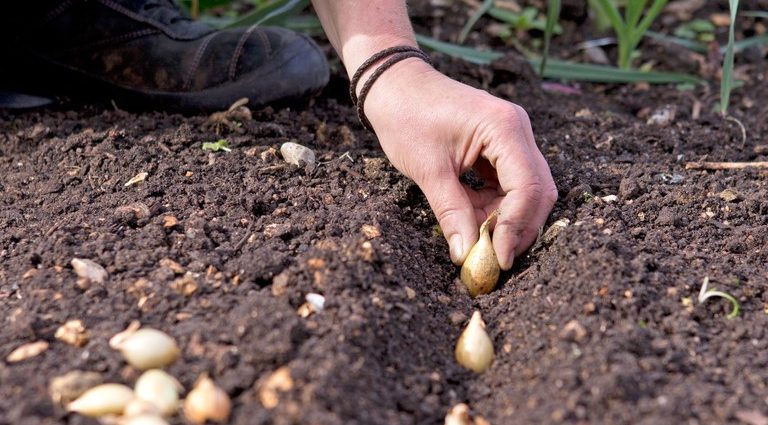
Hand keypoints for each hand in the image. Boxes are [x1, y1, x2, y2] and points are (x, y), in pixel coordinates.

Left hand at [363, 59, 556, 268]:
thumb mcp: (428, 170)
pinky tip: (472, 218)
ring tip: (475, 239)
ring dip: (504, 219)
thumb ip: (451, 213)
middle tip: (494, 259)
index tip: (499, 258)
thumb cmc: (407, 117)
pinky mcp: (500, 147)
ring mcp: (511, 138)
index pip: (528, 187)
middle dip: (518, 228)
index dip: (517, 227)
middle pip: (536, 191)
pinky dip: (494, 206)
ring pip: (525, 191)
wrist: (394, 86)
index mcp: (504, 128)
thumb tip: (465, 255)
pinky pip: (508, 184)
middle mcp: (517, 130)